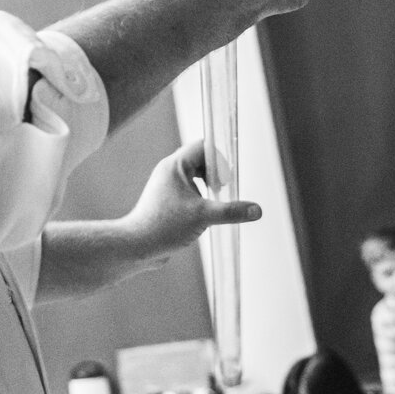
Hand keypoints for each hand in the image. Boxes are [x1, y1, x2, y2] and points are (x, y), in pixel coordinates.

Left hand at [117, 140, 260, 265]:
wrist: (137, 246)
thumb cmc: (164, 226)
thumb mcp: (204, 216)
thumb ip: (232, 211)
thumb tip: (257, 210)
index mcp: (175, 166)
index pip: (202, 146)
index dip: (219, 157)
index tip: (228, 176)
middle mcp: (169, 172)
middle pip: (200, 161)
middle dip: (216, 173)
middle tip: (223, 189)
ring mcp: (167, 186)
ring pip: (195, 177)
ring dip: (209, 186)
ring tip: (216, 200)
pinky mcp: (167, 201)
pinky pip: (189, 191)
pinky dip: (201, 198)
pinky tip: (205, 213)